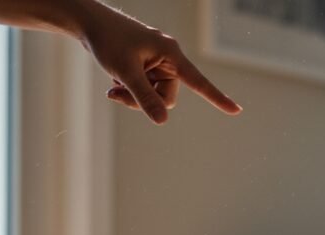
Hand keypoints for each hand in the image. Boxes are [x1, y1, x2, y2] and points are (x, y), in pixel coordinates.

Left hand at [77, 3, 239, 123]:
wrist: (88, 23)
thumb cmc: (107, 41)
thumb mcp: (125, 72)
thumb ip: (144, 98)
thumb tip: (163, 121)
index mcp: (171, 54)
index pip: (198, 81)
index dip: (217, 98)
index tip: (236, 111)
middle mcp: (168, 58)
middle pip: (167, 97)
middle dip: (144, 100)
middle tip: (118, 93)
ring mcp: (157, 63)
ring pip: (155, 96)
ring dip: (134, 97)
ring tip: (114, 87)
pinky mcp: (147, 66)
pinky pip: (146, 88)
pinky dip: (131, 90)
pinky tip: (115, 80)